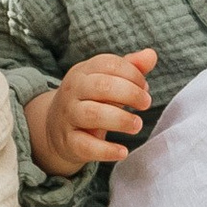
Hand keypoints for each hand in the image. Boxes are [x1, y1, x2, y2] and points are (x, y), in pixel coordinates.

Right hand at [26, 47, 156, 175]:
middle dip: (130, 94)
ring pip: (93, 114)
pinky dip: (106, 150)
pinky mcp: (69, 142)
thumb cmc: (90, 100)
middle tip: (146, 104)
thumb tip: (151, 55)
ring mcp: (68, 116)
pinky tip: (123, 151)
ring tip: (137, 125)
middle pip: (101, 86)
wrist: (55, 128)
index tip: (145, 87)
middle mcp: (72, 91)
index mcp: (83, 72)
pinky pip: (87, 146)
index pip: (108, 64)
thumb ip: (130, 68)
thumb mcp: (107, 81)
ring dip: (120, 120)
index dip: (132, 74)